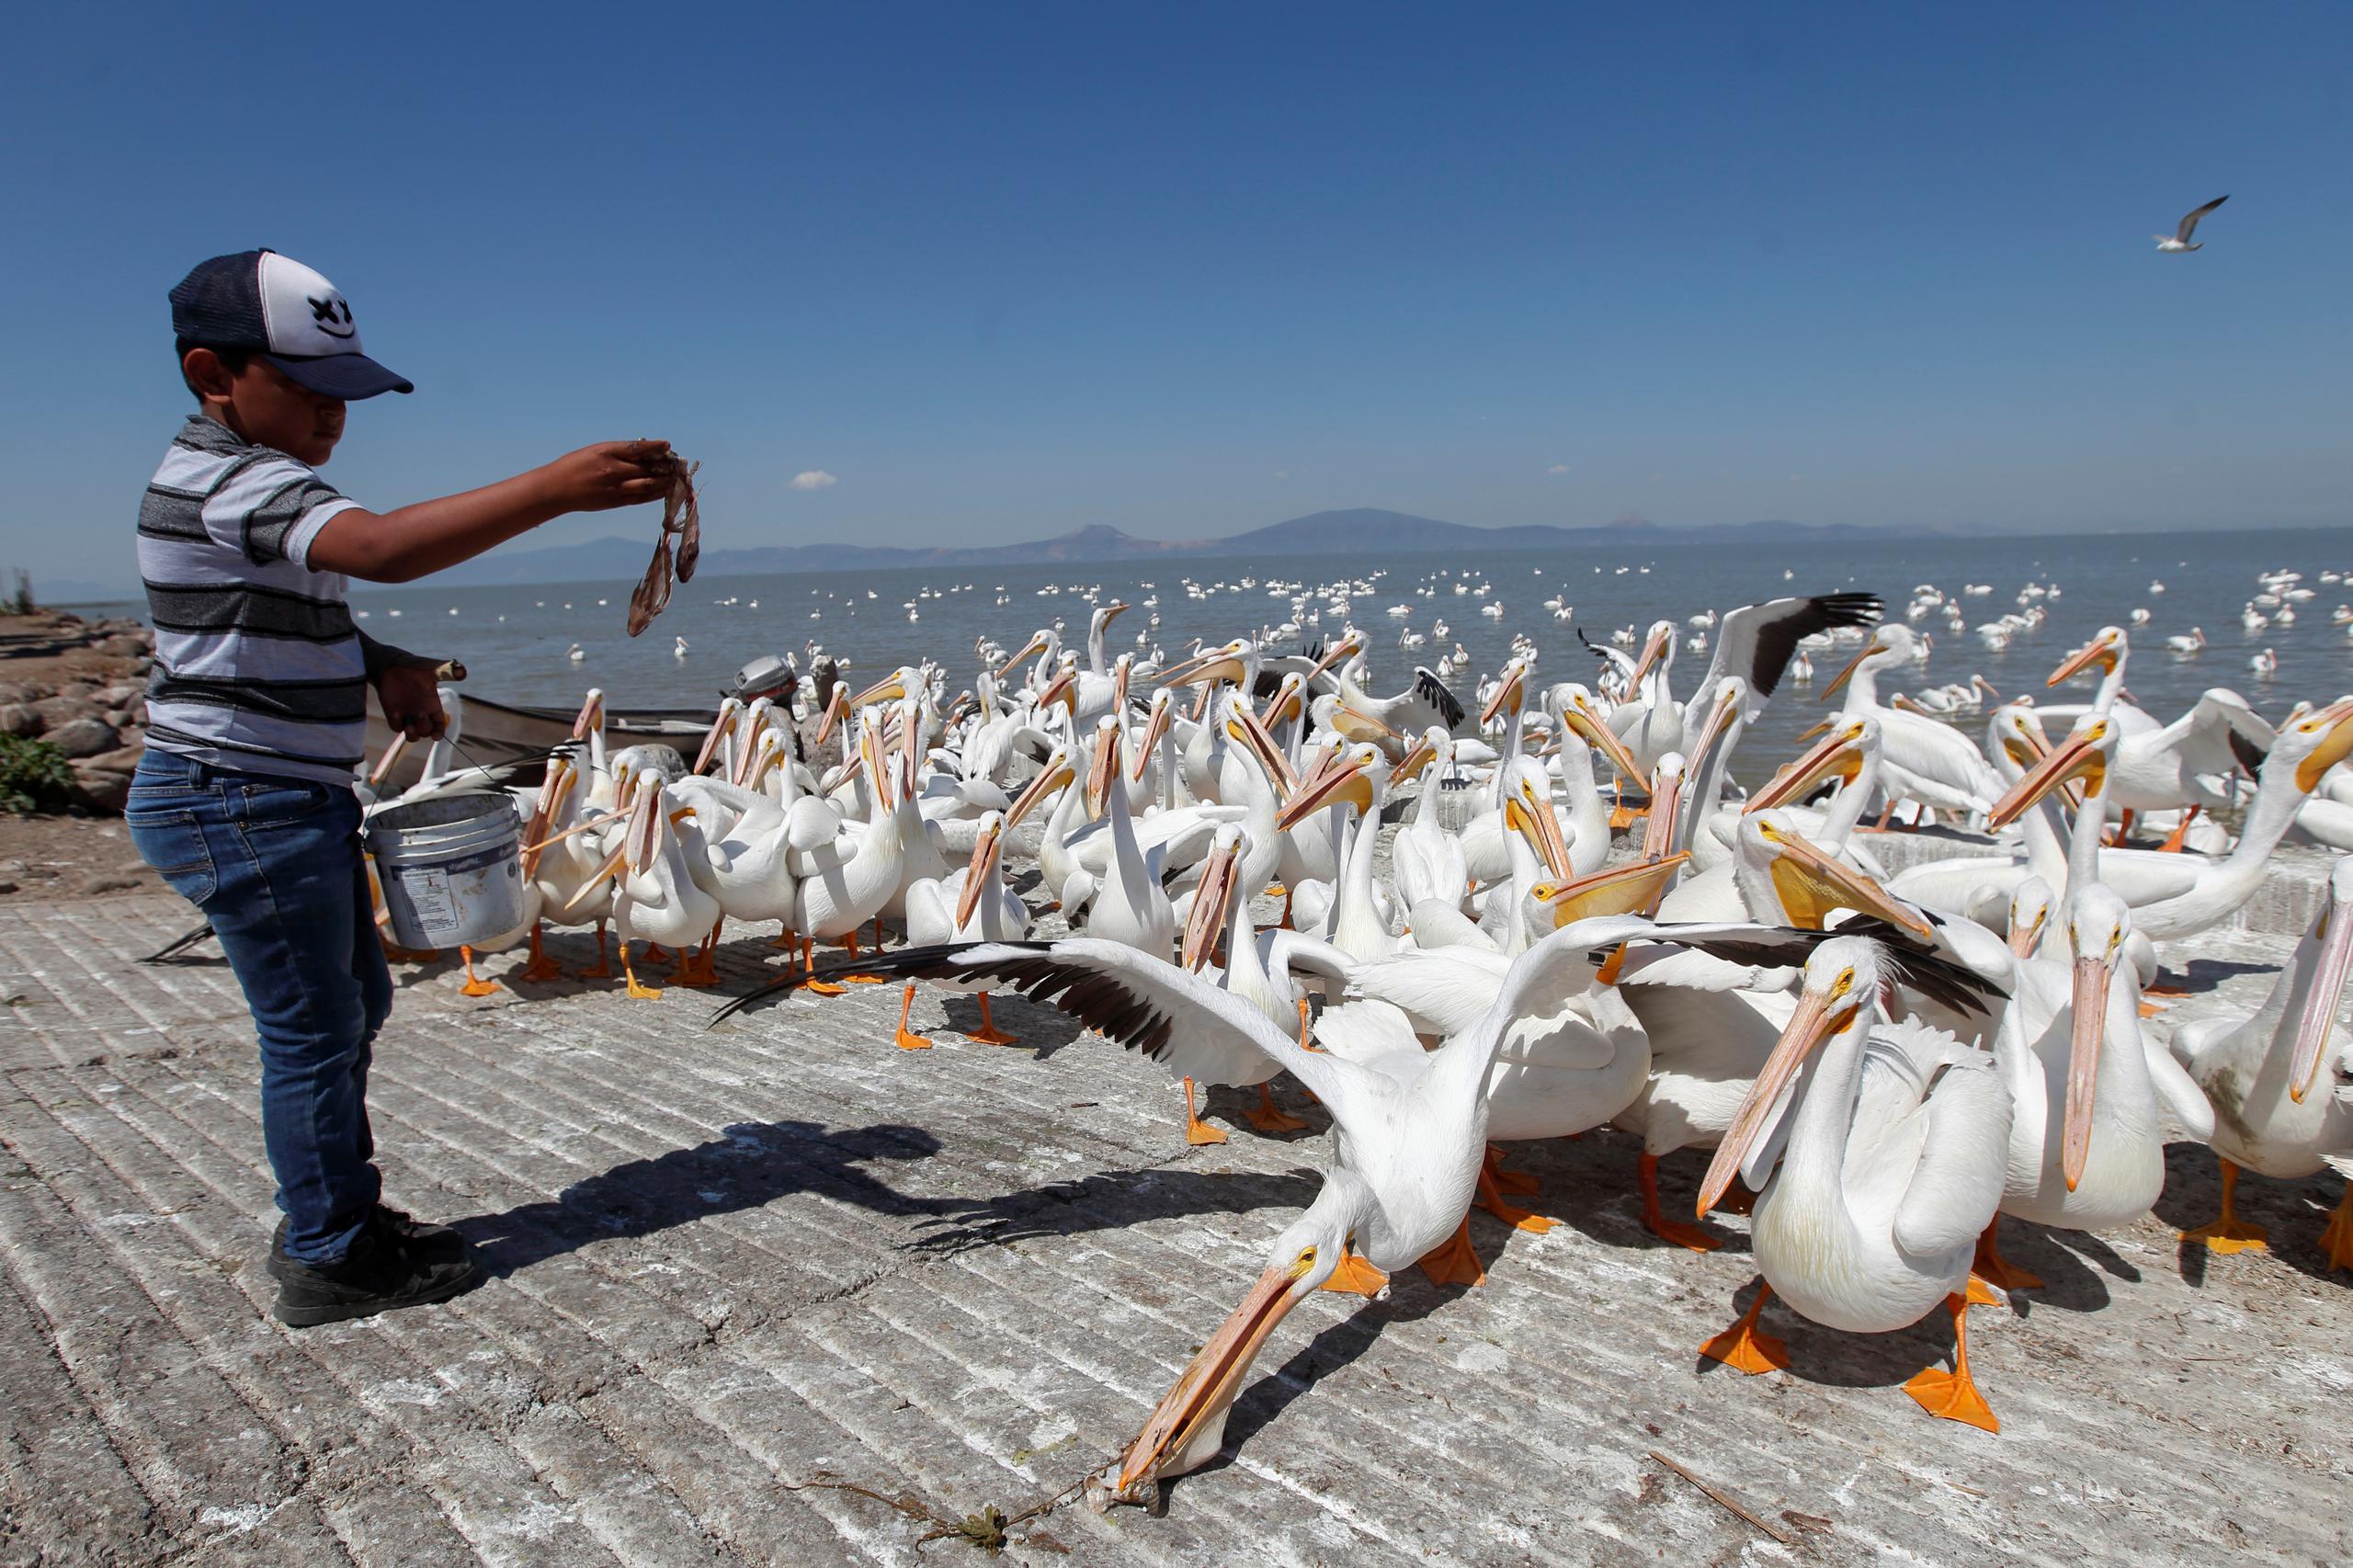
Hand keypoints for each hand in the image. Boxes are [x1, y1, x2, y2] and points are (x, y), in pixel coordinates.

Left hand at [375, 664, 447, 741]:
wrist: (392, 665)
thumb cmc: (415, 667)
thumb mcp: (433, 669)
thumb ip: (447, 672)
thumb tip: (462, 671)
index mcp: (433, 706)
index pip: (439, 725)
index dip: (439, 732)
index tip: (436, 736)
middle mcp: (421, 713)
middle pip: (427, 732)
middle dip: (424, 728)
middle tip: (420, 713)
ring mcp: (407, 715)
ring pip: (413, 735)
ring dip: (413, 735)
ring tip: (409, 726)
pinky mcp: (393, 714)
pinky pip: (396, 727)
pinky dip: (397, 724)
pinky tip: (395, 713)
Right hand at [541, 439, 676, 513]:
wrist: (557, 488)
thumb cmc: (575, 466)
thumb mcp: (595, 451)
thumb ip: (618, 452)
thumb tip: (643, 452)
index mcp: (606, 452)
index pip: (637, 448)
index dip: (654, 447)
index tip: (667, 446)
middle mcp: (613, 469)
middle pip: (646, 466)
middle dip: (664, 465)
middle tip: (677, 464)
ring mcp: (615, 487)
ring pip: (647, 484)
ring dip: (664, 481)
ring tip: (675, 478)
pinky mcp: (615, 501)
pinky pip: (640, 498)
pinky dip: (654, 494)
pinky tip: (664, 490)